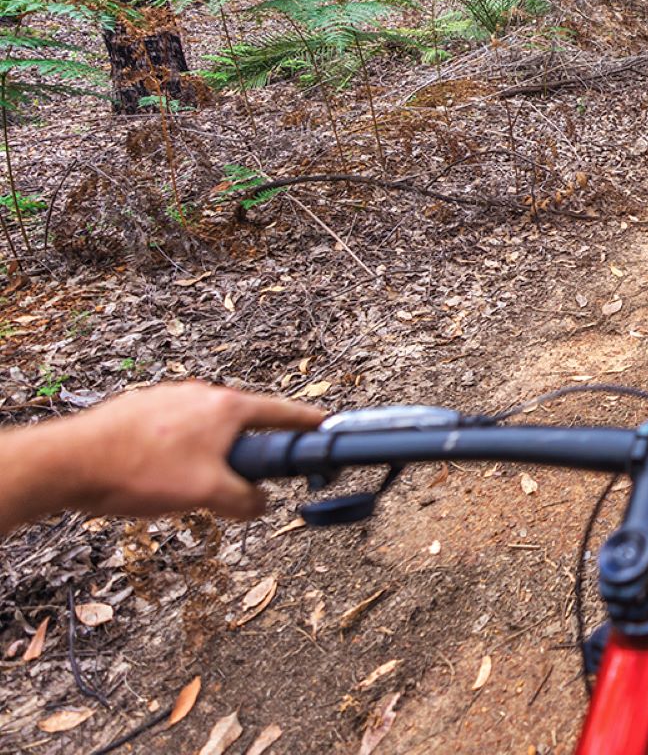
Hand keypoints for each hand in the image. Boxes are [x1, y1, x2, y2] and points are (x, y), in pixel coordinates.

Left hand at [58, 384, 322, 520]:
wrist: (70, 462)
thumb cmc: (138, 471)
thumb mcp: (207, 495)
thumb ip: (246, 501)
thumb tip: (260, 504)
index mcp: (226, 407)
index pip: (282, 413)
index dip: (307, 423)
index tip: (325, 426)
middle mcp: (200, 394)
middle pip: (241, 424)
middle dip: (245, 454)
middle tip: (241, 483)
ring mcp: (168, 398)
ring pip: (205, 431)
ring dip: (207, 457)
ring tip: (185, 488)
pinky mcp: (139, 409)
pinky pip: (173, 432)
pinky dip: (176, 454)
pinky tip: (156, 478)